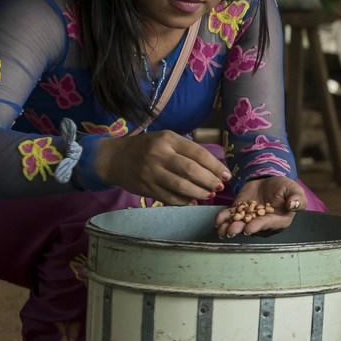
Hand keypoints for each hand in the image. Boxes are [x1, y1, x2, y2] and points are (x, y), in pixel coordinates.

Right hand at [97, 131, 229, 204]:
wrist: (115, 158)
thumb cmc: (147, 147)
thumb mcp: (166, 139)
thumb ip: (187, 150)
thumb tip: (214, 167)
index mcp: (167, 139)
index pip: (197, 153)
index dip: (215, 166)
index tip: (226, 174)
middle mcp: (159, 155)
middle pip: (191, 170)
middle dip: (210, 180)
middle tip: (219, 186)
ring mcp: (151, 172)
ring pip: (181, 186)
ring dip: (199, 193)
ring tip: (209, 194)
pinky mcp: (146, 188)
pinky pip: (170, 198)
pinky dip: (184, 200)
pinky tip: (191, 199)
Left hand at [215, 176, 306, 237]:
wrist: (269, 181)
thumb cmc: (285, 188)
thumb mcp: (294, 190)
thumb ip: (298, 199)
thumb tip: (294, 205)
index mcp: (278, 221)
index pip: (267, 224)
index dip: (258, 226)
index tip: (249, 228)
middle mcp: (262, 223)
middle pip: (250, 227)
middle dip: (240, 229)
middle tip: (231, 231)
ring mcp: (249, 218)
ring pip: (238, 225)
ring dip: (229, 227)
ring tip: (221, 229)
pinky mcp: (239, 212)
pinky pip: (230, 217)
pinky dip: (223, 219)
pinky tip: (218, 220)